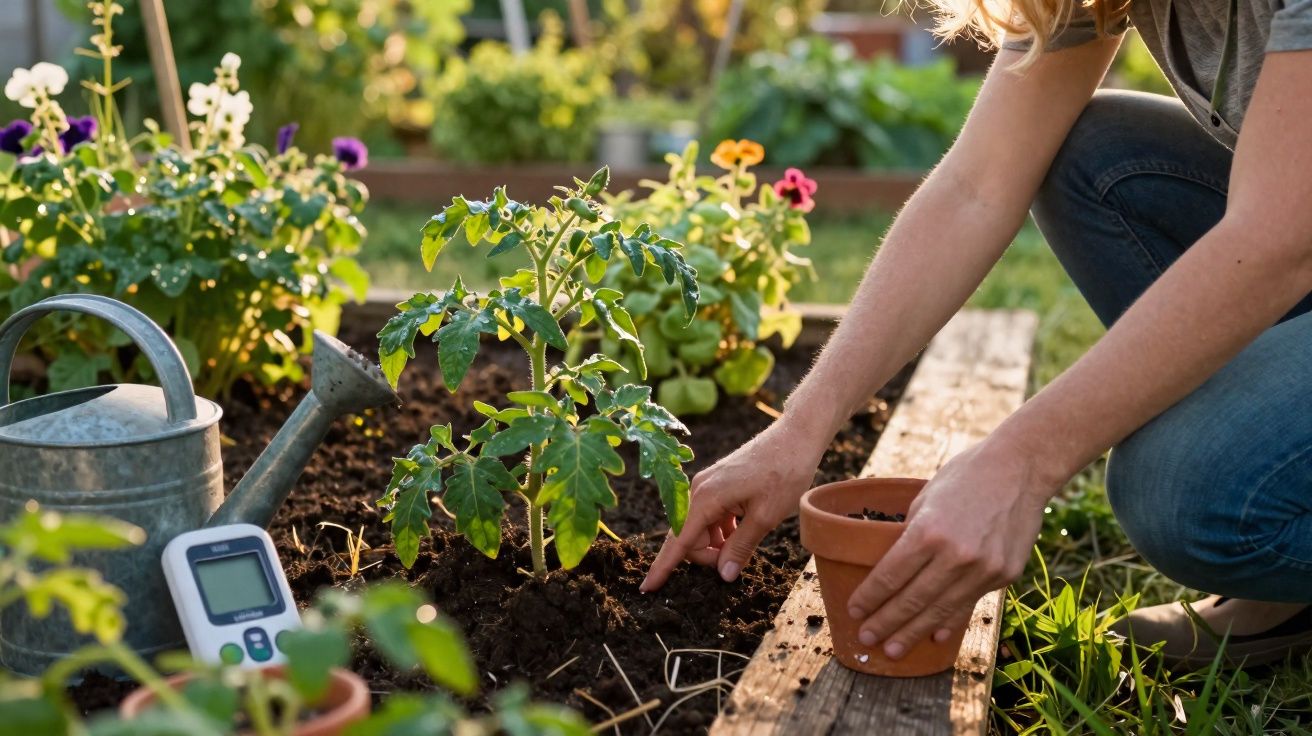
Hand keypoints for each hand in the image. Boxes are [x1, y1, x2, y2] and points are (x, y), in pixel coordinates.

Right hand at [640, 417, 828, 591]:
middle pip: (688, 538)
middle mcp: (699, 490)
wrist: (795, 437)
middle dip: (707, 555)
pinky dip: (722, 530)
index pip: (678, 541)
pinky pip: (710, 517)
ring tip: (746, 540)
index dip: (663, 567)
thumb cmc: (785, 473)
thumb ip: (741, 547)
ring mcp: (707, 486)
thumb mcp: (766, 516)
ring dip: (716, 543)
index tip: (646, 588)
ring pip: (699, 529)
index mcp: (707, 497)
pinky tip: (743, 530)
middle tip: (737, 559)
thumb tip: (723, 574)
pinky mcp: (717, 485)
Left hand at [845, 436, 1055, 659]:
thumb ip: (911, 536)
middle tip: (866, 638)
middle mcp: (956, 555)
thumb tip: (894, 569)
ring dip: (913, 633)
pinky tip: (934, 637)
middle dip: (886, 623)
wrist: (1021, 468)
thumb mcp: (925, 499)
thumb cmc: (966, 476)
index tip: (854, 610)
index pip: (890, 576)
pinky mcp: (1004, 575)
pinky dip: (950, 621)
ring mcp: (983, 569)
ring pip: (940, 610)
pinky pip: (969, 603)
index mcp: (928, 532)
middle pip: (912, 600)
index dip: (870, 597)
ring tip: (894, 650)